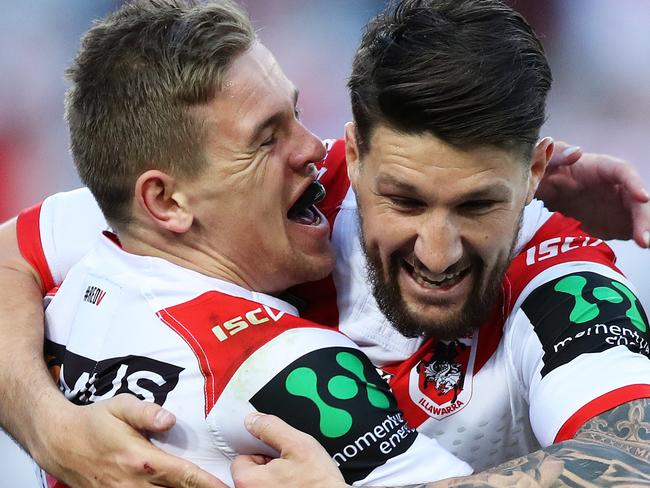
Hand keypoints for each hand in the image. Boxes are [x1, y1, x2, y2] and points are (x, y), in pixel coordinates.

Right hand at [33, 394, 226, 487]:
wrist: (58, 441)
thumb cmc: (94, 421)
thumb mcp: (120, 406)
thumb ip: (147, 413)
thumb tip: (170, 420)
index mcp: (141, 460)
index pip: (184, 476)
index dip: (208, 484)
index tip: (226, 486)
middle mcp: (134, 485)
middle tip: (221, 487)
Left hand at [231, 413, 348, 487]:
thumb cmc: (319, 484)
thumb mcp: (298, 444)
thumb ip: (271, 427)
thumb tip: (253, 420)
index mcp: (248, 481)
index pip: (242, 456)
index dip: (262, 451)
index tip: (277, 454)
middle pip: (250, 471)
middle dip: (268, 464)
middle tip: (289, 466)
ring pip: (261, 481)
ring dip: (274, 476)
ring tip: (295, 477)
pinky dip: (280, 485)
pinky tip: (296, 485)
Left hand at [536, 140, 649, 247]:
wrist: (544, 188)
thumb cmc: (548, 168)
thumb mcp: (547, 158)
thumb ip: (557, 154)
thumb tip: (575, 152)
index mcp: (601, 167)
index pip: (623, 171)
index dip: (634, 183)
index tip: (642, 197)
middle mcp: (614, 185)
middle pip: (635, 200)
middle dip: (644, 217)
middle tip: (644, 239)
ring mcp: (614, 204)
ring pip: (635, 216)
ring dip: (641, 229)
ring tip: (644, 244)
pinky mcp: (610, 219)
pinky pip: (623, 229)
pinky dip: (628, 236)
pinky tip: (632, 243)